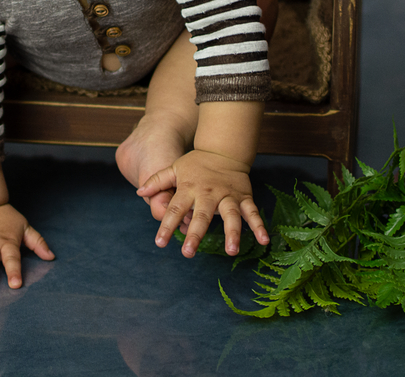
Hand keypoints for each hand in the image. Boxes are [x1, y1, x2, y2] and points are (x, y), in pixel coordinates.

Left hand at [137, 149, 268, 257]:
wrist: (223, 150)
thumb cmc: (196, 164)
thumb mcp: (174, 168)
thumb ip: (157, 181)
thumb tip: (139, 192)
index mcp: (189, 189)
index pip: (175, 209)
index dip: (166, 225)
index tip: (159, 242)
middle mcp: (208, 194)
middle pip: (201, 216)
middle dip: (195, 234)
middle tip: (188, 253)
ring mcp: (228, 196)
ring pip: (231, 215)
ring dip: (232, 233)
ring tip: (232, 251)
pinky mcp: (244, 198)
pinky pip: (253, 212)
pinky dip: (259, 226)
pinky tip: (264, 241)